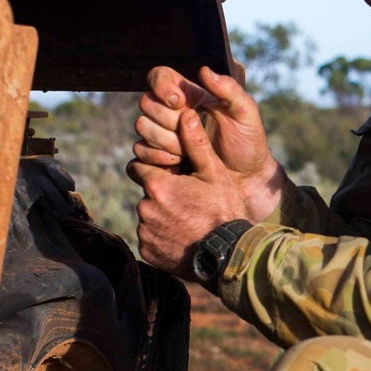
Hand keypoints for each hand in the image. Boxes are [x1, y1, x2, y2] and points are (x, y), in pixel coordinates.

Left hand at [129, 107, 247, 278]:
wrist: (229, 256)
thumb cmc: (224, 211)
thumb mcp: (215, 174)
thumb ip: (196, 144)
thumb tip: (186, 114)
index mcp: (157, 185)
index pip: (141, 168)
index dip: (158, 171)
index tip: (174, 178)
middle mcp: (145, 209)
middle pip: (147, 195)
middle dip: (162, 197)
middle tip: (188, 205)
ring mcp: (145, 233)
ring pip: (149, 218)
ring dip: (163, 218)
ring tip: (188, 224)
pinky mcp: (148, 252)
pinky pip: (151, 240)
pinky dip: (163, 239)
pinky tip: (183, 239)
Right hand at [133, 65, 286, 221]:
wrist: (244, 178)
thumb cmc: (247, 142)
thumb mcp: (245, 113)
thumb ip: (229, 89)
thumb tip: (204, 71)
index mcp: (190, 95)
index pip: (159, 76)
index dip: (162, 86)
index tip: (181, 102)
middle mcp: (171, 111)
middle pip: (146, 102)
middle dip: (168, 119)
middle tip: (192, 132)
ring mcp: (162, 134)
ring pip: (142, 126)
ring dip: (165, 139)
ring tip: (189, 150)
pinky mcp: (157, 156)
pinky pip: (141, 150)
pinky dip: (157, 156)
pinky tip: (179, 161)